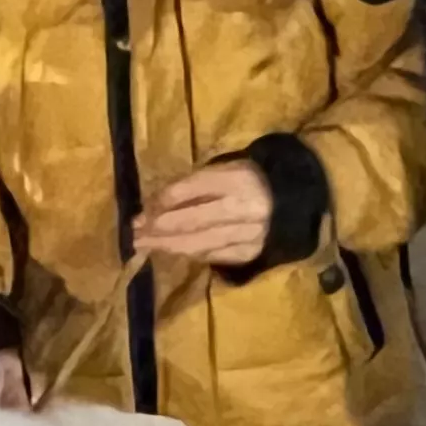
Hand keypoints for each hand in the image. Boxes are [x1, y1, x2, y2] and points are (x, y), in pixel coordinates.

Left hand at [135, 158, 276, 268]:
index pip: (190, 190)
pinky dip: (190, 253)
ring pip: (200, 243)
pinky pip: (214, 255)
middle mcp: (243, 207)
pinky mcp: (251, 253)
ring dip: (168, 245)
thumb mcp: (225, 169)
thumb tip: (154, 203)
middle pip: (192, 220)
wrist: (291, 202)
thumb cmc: (249, 179)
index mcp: (236, 178)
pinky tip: (171, 251)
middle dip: (159, 229)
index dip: (161, 202)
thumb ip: (194, 184)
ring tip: (144, 246)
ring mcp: (248, 234)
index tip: (140, 212)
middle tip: (134, 234)